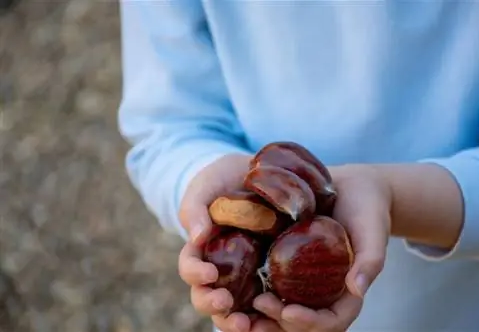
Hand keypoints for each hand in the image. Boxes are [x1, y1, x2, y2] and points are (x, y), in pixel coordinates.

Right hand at [177, 153, 283, 331]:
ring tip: (247, 325)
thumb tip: (198, 237)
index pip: (190, 268)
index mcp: (200, 251)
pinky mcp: (270, 272)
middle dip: (212, 305)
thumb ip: (195, 209)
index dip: (195, 275)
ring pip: (235, 306)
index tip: (210, 273)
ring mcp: (245, 273)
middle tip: (224, 303)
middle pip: (208, 296)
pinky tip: (275, 316)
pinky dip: (267, 313)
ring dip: (236, 319)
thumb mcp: (205, 188)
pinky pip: (266, 297)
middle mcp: (220, 268)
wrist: (252, 175)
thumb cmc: (221, 181)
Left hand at [253, 164, 391, 331]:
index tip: (289, 312)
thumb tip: (357, 289)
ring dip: (259, 314)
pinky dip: (249, 288)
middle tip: (259, 305)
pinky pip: (267, 283)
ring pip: (280, 309)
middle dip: (278, 322)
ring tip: (238, 304)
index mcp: (345, 293)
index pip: (331, 320)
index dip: (310, 322)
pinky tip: (231, 281)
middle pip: (300, 322)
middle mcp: (321, 292)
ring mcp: (302, 281)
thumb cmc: (367, 209)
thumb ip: (369, 260)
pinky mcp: (285, 263)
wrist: (350, 188)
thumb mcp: (373, 231)